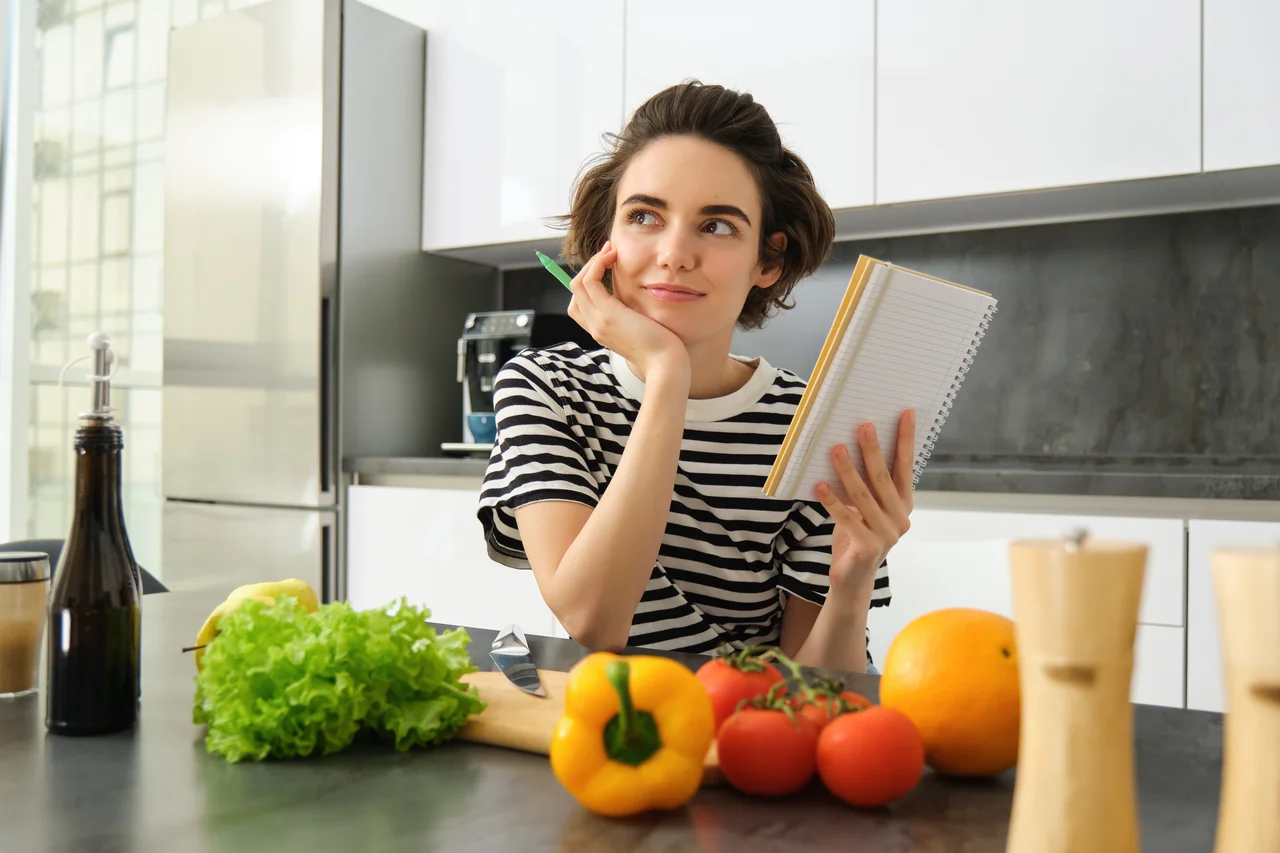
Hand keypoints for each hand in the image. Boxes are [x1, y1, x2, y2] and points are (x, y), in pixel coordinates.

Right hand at [567, 241, 688, 380]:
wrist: (666, 364)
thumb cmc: (661, 347)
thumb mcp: (640, 326)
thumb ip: (630, 312)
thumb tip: (632, 294)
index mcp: (600, 331)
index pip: (579, 304)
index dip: (588, 282)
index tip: (607, 266)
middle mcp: (594, 327)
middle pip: (575, 291)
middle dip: (588, 267)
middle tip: (608, 253)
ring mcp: (598, 321)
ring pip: (578, 283)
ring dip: (593, 262)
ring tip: (610, 251)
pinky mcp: (607, 314)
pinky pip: (589, 281)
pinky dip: (597, 264)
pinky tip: (612, 257)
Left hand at [813, 409, 916, 600]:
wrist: (851, 579)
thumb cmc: (856, 535)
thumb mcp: (865, 507)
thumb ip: (867, 484)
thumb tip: (852, 444)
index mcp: (903, 505)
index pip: (906, 467)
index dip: (905, 440)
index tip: (905, 414)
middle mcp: (900, 518)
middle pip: (885, 478)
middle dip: (873, 450)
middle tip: (863, 426)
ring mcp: (886, 535)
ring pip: (864, 495)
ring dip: (848, 470)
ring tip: (835, 448)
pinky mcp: (868, 547)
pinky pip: (847, 518)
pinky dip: (832, 500)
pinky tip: (819, 484)